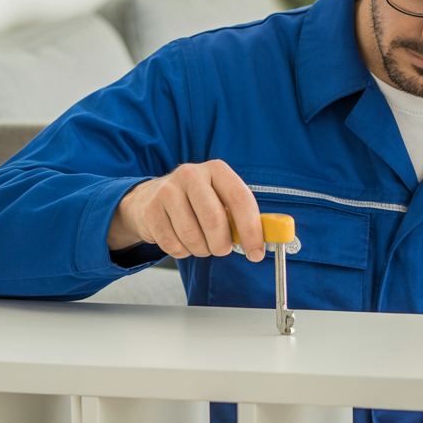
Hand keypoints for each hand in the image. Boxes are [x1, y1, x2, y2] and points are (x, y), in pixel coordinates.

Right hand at [107, 160, 264, 261]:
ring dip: (202, 249)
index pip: (240, 199)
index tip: (257, 252)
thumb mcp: (221, 199)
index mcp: (217, 169)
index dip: (251, 229)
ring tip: (201, 243)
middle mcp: (191, 174)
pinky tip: (182, 240)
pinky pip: (173, 245)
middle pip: (214, 220)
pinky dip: (183, 251)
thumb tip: (272, 236)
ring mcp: (167, 190)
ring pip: (192, 236)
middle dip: (222, 244)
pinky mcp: (150, 210)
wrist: (150, 199)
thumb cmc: (196, 202)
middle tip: (222, 249)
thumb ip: (243, 216)